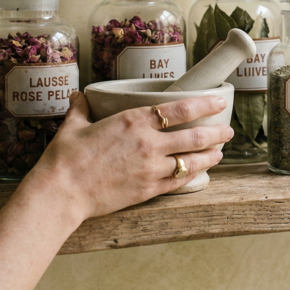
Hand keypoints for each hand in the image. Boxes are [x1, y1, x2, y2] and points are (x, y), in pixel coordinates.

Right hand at [25, 92, 232, 226]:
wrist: (61, 193)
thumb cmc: (65, 159)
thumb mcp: (72, 127)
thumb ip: (81, 109)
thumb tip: (78, 96)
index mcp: (133, 121)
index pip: (179, 108)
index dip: (203, 104)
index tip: (218, 101)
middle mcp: (148, 144)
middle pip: (194, 136)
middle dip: (216, 132)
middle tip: (228, 130)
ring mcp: (151, 169)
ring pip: (192, 161)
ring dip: (210, 155)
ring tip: (220, 151)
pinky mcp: (148, 191)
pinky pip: (179, 181)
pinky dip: (192, 175)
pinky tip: (199, 172)